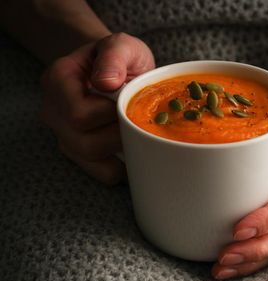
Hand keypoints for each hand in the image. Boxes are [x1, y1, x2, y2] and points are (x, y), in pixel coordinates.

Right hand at [40, 33, 154, 184]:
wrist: (116, 71)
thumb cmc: (120, 59)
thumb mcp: (122, 46)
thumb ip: (115, 56)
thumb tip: (106, 83)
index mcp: (58, 81)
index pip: (79, 115)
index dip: (111, 116)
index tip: (130, 104)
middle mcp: (53, 112)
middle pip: (84, 143)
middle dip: (119, 135)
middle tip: (138, 121)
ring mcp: (64, 135)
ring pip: (92, 160)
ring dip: (121, 151)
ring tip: (136, 132)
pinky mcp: (79, 152)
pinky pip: (102, 173)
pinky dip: (122, 166)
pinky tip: (132, 148)